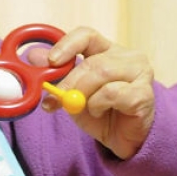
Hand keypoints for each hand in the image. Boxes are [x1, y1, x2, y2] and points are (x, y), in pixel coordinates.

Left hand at [43, 27, 154, 159]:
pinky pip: (113, 93)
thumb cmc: (100, 113)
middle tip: (55, 98)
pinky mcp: (144, 94)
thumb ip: (56, 74)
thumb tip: (32, 56)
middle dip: (69, 81)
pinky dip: (98, 104)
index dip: (67, 45)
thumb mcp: (71, 92)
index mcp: (108, 50)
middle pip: (92, 60)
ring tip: (84, 107)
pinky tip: (100, 111)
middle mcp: (128, 57)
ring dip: (84, 95)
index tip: (52, 61)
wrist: (121, 140)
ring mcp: (140, 73)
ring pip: (102, 74)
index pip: (87, 35)